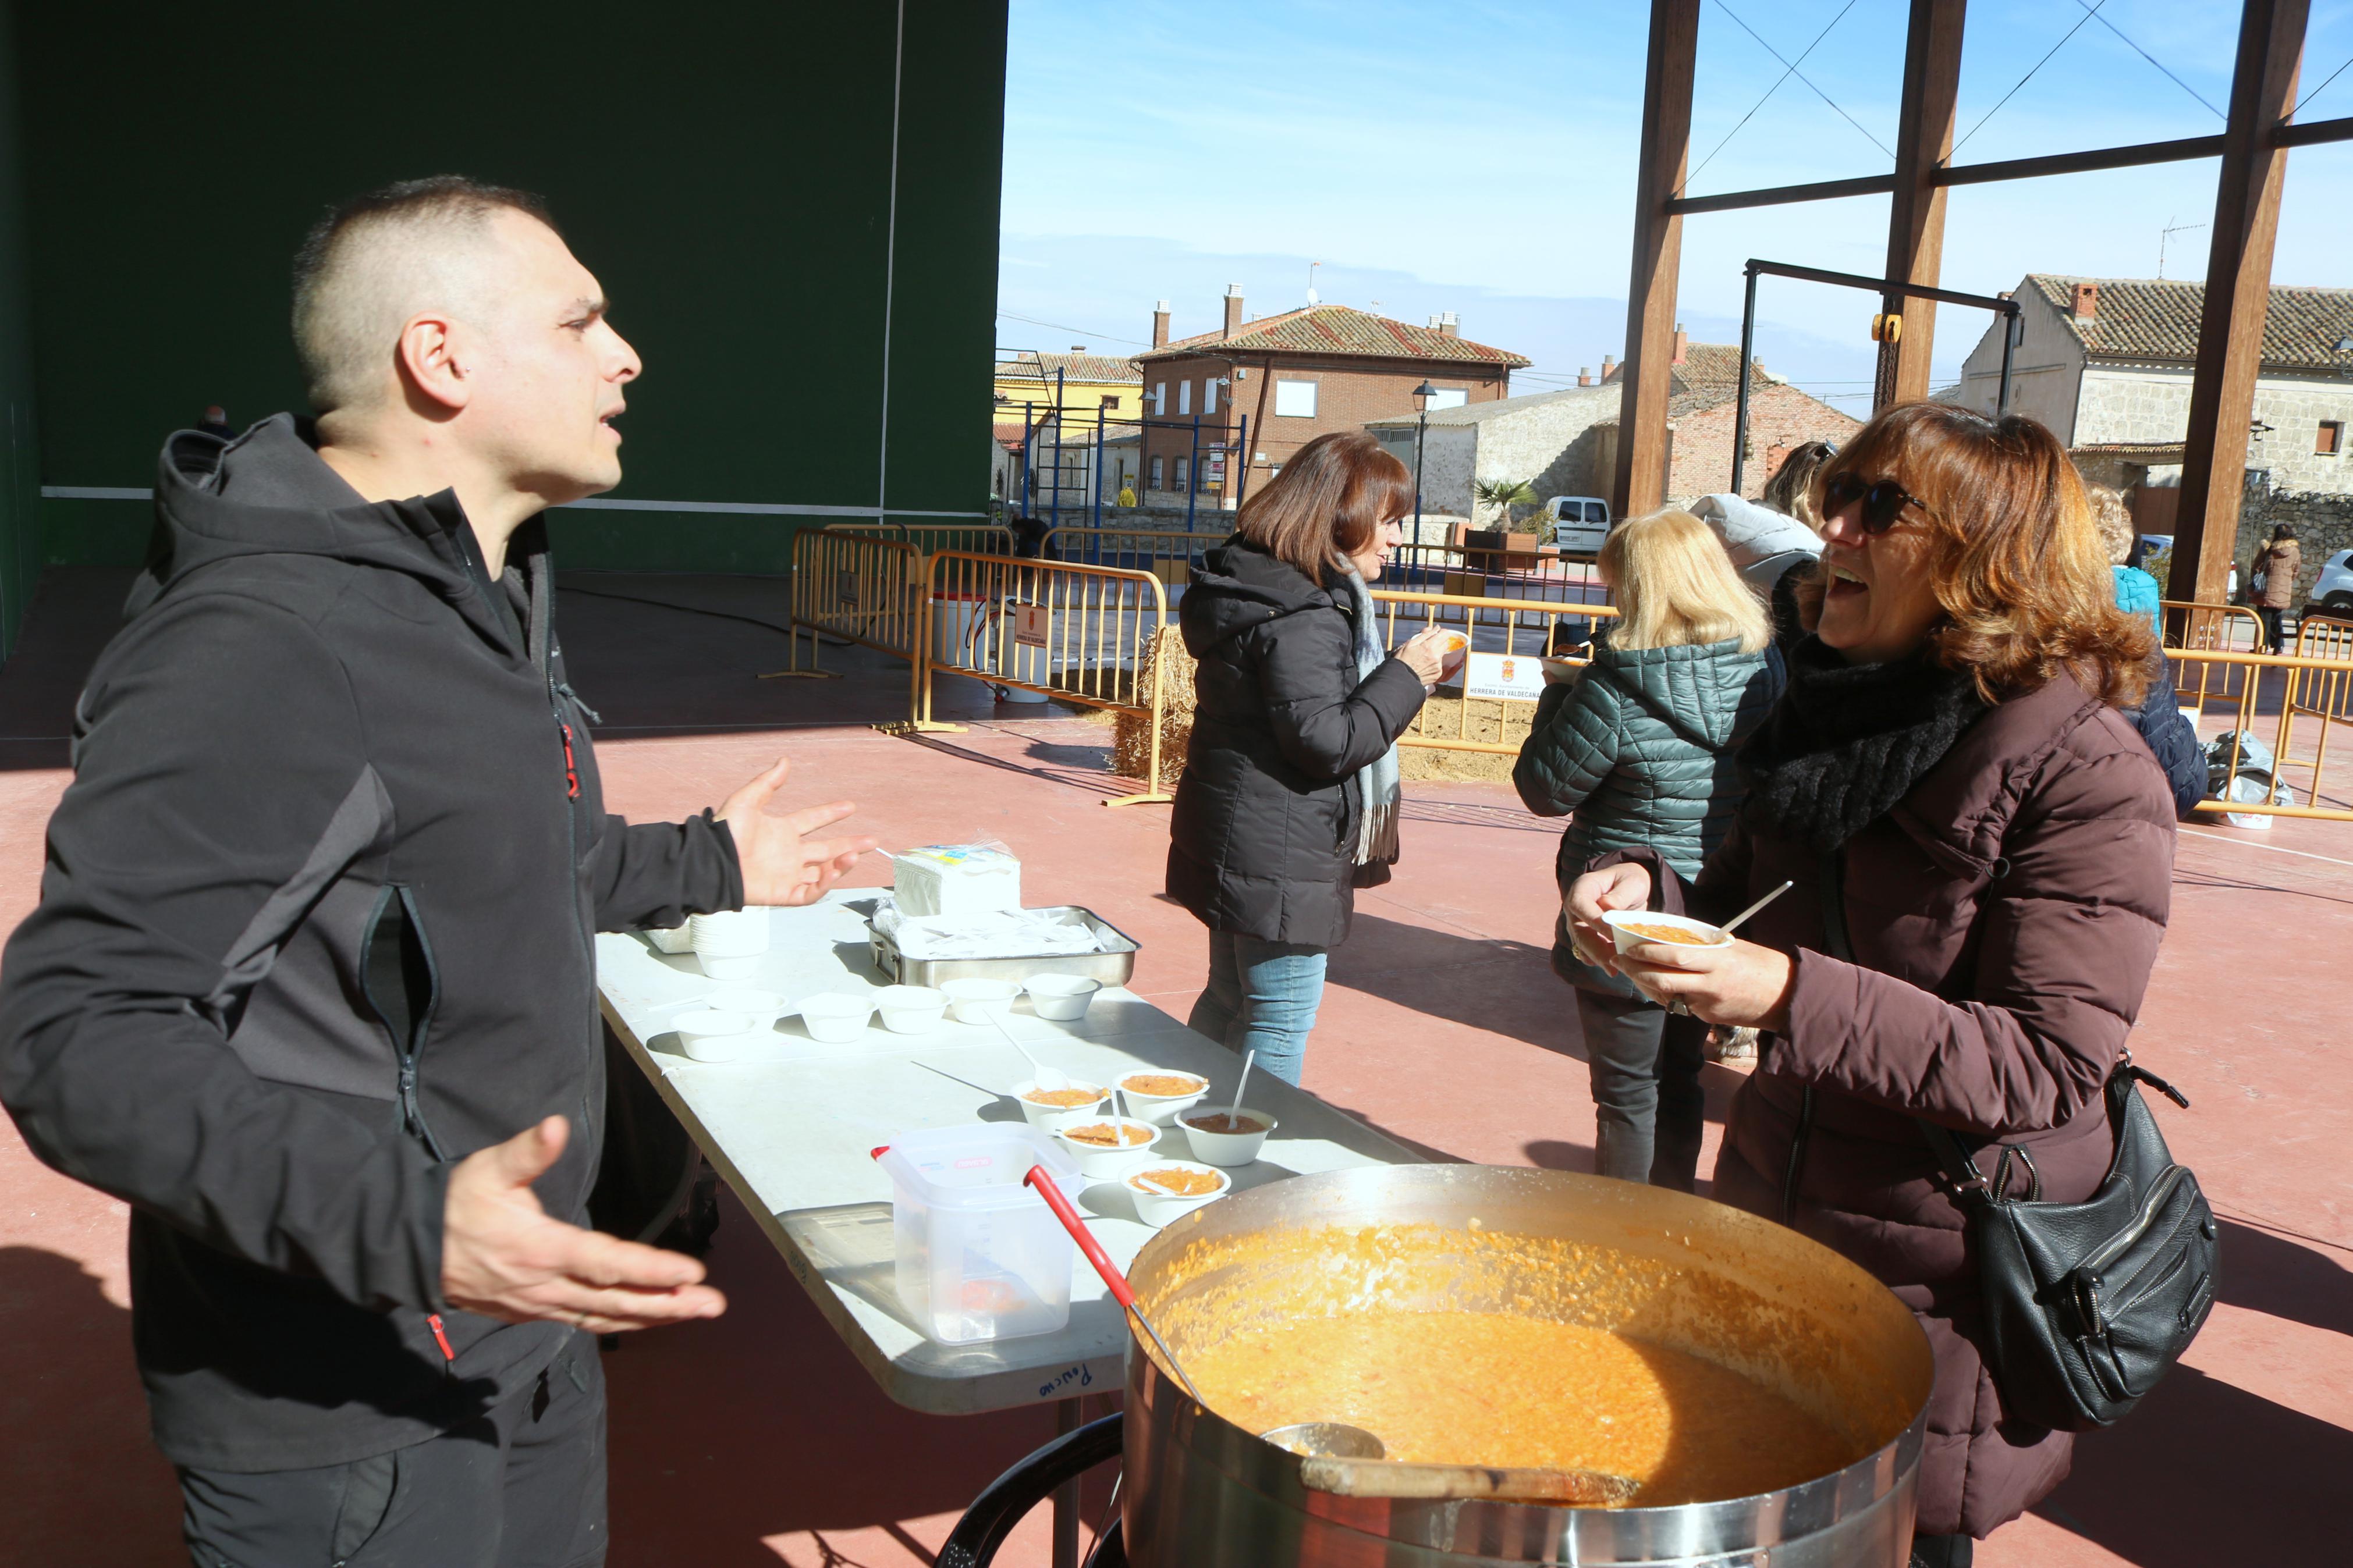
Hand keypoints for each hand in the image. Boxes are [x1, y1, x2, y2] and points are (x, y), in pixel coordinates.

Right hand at [442, 1117, 726, 1333]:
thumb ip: (528, 1151)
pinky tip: (641, 1319)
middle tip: (713, 1306)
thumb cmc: (453, 1202)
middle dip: (668, 1305)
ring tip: (690, 1315)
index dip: (652, 1271)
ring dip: (650, 1318)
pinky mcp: (528, 1312)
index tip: (692, 1274)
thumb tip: (557, 1126)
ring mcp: (537, 1304)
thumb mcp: (488, 1169)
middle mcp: (544, 1285)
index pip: (608, 1264)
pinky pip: (582, 1322)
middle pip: (616, 1302)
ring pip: (602, 1318)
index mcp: (541, 1249)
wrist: (408, 1246)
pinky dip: (617, 1322)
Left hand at [716, 756, 880, 906]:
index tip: (850, 806)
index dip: (831, 813)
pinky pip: (809, 893)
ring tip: (855, 855)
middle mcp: (789, 853)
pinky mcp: (783, 893)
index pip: (812, 821)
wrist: (711, 862)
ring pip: (823, 872)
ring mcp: (787, 874)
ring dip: (841, 864)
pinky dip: (824, 885)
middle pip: (826, 849)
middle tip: (872, 840)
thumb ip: (768, 783)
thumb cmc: (724, 832)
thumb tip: (785, 761)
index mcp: (782, 831)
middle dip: (850, 844)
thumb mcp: (746, 801)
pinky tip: (834, 871)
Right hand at [1398, 627, 1450, 684]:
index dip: (1441, 633)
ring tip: (1424, 657)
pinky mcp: (1438, 674)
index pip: (1445, 634)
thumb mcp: (1410, 643)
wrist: (1400, 678)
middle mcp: (1436, 656)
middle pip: (1446, 644)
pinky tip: (1425, 664)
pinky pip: (1440, 664)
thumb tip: (1436, 628)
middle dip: (1439, 642)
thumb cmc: (1403, 660)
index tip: (1435, 634)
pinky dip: (1435, 663)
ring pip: (1443, 654)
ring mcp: (1438, 666)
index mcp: (1430, 646)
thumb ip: (1425, 634)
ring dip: (1437, 653)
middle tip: (1428, 645)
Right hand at [1563, 863, 1651, 972]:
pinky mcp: (1585, 936)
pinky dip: (1599, 960)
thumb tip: (1606, 906)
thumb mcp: (1633, 881)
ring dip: (1597, 959)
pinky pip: (1588, 951)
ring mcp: (1577, 923)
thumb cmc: (1631, 880)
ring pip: (1582, 945)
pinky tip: (1614, 967)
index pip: (1580, 905)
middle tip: (1611, 965)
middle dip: (1594, 949)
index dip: (1594, 921)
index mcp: (1582, 888)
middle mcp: (1574, 907)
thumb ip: (1621, 894)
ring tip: (1614, 971)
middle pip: (1578, 931)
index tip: (1614, 935)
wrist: (1629, 887)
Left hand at [1615, 936, 1795, 1031]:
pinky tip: (1664, 987)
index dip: (1647, 952)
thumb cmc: (1759, 964)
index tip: (1629, 947)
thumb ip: (1702, 946)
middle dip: (1637, 970)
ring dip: (1648, 985)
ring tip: (1635, 973)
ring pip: (1667, 995)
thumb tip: (1669, 937)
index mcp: (1716, 960)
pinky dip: (1670, 996)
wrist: (1786, 996)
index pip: (1674, 955)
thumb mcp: (1732, 948)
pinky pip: (1682, 1005)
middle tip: (1620, 960)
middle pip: (1662, 978)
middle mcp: (1710, 983)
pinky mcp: (1708, 1017)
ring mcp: (1708, 1003)